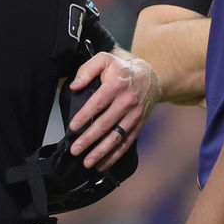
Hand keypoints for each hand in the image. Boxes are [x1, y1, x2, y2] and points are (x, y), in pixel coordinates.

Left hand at [67, 52, 160, 169]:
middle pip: (106, 124)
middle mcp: (127, 102)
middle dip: (89, 139)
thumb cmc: (123, 70)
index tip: (73, 127)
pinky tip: (102, 164)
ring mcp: (134, 115)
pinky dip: (115, 155)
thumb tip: (75, 86)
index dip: (84, 116)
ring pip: (117, 137)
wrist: (151, 77)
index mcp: (117, 85)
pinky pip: (126, 143)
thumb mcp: (105, 60)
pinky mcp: (138, 125)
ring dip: (101, 151)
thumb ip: (87, 70)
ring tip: (87, 162)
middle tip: (75, 150)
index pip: (98, 103)